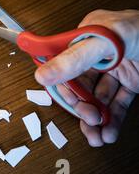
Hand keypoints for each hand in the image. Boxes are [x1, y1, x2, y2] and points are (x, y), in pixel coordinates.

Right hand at [35, 10, 138, 146]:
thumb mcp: (107, 42)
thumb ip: (74, 58)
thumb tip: (43, 75)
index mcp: (87, 38)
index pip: (63, 66)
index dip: (63, 87)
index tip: (70, 103)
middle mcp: (99, 55)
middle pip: (80, 86)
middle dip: (83, 107)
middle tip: (90, 120)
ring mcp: (116, 69)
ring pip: (98, 98)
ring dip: (96, 119)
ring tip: (97, 135)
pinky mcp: (132, 82)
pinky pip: (118, 103)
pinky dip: (113, 119)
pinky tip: (109, 131)